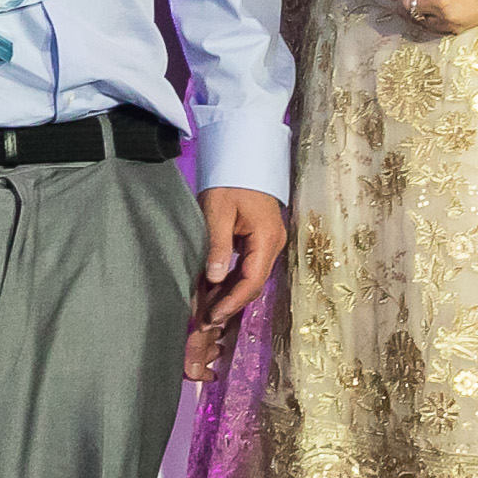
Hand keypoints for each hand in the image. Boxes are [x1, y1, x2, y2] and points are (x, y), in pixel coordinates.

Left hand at [187, 187, 287, 380]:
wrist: (243, 156)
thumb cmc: (230, 179)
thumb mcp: (218, 211)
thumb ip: (218, 246)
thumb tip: (214, 279)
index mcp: (267, 238)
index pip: (252, 280)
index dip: (232, 302)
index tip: (212, 316)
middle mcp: (273, 244)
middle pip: (253, 283)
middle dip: (229, 303)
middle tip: (204, 321)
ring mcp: (268, 242)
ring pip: (249, 277)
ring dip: (229, 294)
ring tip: (205, 311)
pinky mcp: (259, 239)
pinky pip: (246, 266)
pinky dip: (230, 280)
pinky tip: (213, 291)